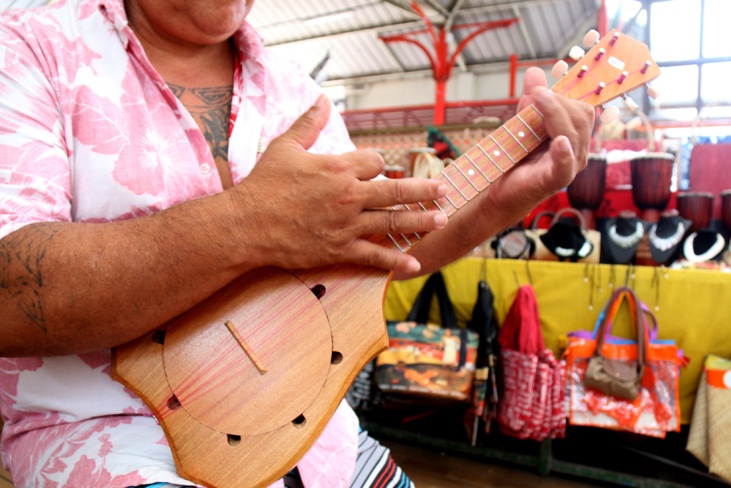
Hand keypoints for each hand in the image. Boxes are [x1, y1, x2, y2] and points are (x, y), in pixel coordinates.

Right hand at [229, 95, 447, 273]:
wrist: (247, 225)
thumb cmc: (264, 185)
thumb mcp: (285, 147)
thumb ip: (308, 123)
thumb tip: (322, 99)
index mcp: (338, 168)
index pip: (375, 162)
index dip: (379, 164)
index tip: (378, 169)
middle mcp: (349, 196)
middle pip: (396, 191)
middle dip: (424, 191)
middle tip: (445, 190)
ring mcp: (347, 225)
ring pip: (392, 222)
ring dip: (421, 221)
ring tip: (442, 220)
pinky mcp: (340, 250)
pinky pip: (374, 256)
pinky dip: (395, 261)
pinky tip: (415, 263)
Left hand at [485, 67, 594, 222]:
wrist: (501, 190)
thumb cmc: (515, 160)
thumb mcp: (522, 125)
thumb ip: (531, 103)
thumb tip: (534, 72)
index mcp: (573, 136)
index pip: (582, 108)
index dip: (568, 92)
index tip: (549, 79)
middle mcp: (577, 150)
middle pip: (581, 116)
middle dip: (558, 101)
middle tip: (535, 94)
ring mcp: (569, 166)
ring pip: (573, 132)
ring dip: (554, 113)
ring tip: (536, 101)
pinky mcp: (555, 180)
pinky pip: (566, 164)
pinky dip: (563, 152)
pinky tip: (559, 142)